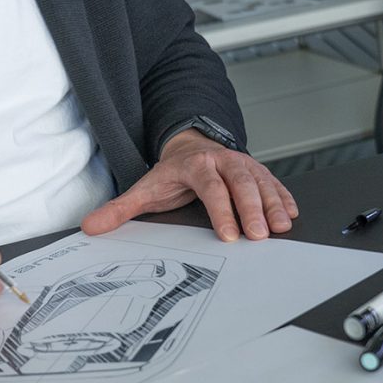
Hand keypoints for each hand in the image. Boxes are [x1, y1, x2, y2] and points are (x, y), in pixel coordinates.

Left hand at [81, 130, 297, 241]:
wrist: (191, 146)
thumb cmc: (171, 174)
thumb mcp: (145, 189)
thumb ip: (120, 209)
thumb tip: (91, 226)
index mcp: (196, 165)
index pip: (211, 187)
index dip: (221, 210)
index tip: (230, 235)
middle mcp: (223, 161)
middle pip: (241, 183)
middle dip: (252, 209)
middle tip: (259, 236)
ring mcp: (243, 164)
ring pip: (262, 182)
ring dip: (273, 204)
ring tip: (281, 227)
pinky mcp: (258, 171)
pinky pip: (274, 182)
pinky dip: (284, 197)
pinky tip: (291, 214)